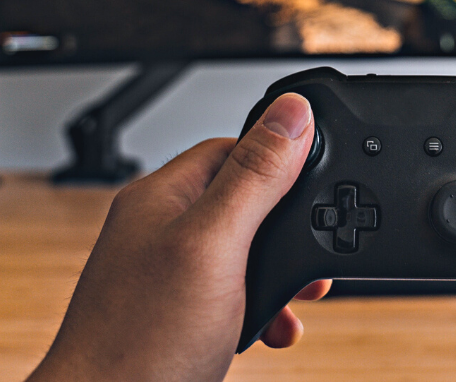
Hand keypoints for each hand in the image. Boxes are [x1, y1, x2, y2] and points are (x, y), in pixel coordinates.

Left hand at [28, 93, 329, 381]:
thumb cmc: (139, 343)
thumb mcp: (215, 244)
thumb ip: (256, 176)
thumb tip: (292, 112)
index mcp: (163, 195)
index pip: (233, 147)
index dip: (279, 156)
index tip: (316, 173)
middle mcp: (164, 228)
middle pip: (245, 197)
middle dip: (287, 223)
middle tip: (312, 248)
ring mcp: (171, 271)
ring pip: (246, 248)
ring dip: (280, 269)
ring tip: (300, 293)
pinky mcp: (182, 311)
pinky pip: (237, 289)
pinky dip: (265, 305)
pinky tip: (275, 326)